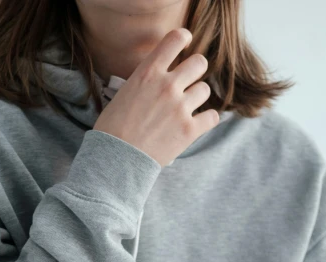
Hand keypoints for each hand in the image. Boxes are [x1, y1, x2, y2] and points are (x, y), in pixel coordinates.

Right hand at [93, 27, 218, 167]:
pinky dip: (206, 120)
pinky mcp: (189, 130)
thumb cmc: (113, 129)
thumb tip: (157, 78)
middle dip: (195, 71)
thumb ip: (146, 81)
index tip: (185, 44)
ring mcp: (180, 108)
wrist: (116, 159)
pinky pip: (212, 117)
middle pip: (199, 63)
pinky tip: (197, 124)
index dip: (184, 39)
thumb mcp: (124, 93)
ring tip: (185, 109)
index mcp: (148, 72)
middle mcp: (167, 86)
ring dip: (197, 98)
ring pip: (205, 90)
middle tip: (188, 82)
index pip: (176, 39)